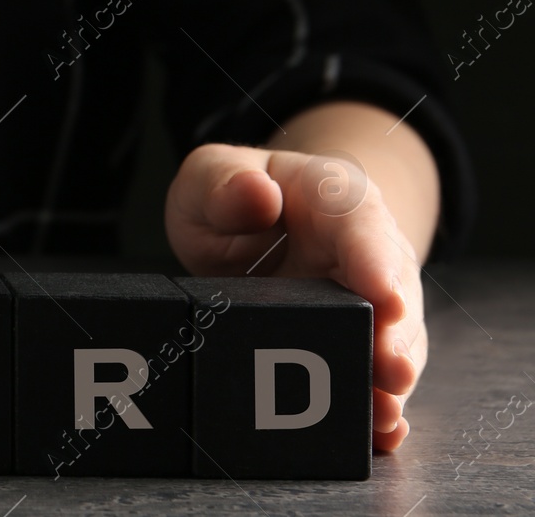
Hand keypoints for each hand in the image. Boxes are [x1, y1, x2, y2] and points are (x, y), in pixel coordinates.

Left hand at [166, 142, 424, 450]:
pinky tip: (379, 434)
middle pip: (392, 293)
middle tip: (391, 373)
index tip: (386, 300)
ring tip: (383, 414)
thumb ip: (225, 181)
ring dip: (389, 380)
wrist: (251, 221)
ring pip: (393, 341)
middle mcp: (366, 253)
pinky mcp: (356, 342)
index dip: (377, 264)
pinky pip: (373, 374)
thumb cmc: (236, 196)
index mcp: (338, 201)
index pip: (363, 226)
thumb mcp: (214, 173)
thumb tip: (256, 194)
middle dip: (394, 336)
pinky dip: (376, 404)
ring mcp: (367, 302)